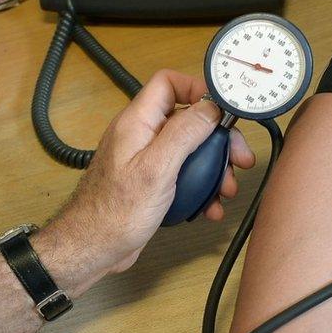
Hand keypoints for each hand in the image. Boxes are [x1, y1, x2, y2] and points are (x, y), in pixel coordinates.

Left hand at [52, 69, 254, 274]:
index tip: (224, 110)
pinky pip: (182, 176)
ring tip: (227, 190)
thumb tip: (210, 107)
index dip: (198, 89)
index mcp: (137, 123)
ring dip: (213, 168)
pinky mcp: (150, 183)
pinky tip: (210, 206)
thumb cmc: (114, 213)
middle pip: (187, 120)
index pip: (168, 84)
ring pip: (188, 151)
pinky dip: (200, 188)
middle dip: (217, 138)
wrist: (92, 248)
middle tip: (239, 158)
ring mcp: (145, 160)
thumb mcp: (156, 169)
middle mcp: (141, 136)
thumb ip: (183, 133)